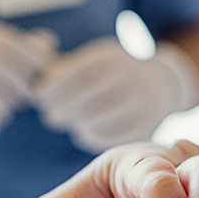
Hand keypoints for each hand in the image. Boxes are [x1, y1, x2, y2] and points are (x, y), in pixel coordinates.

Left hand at [34, 36, 198, 152]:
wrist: (164, 84)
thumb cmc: (115, 71)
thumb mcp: (95, 57)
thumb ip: (61, 63)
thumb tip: (34, 64)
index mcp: (113, 59)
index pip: (72, 75)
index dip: (50, 88)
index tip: (39, 96)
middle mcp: (130, 80)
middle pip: (81, 102)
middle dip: (59, 110)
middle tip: (50, 116)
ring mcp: (141, 106)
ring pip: (93, 124)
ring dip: (74, 125)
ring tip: (70, 122)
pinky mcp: (146, 128)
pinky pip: (107, 139)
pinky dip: (90, 137)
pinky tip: (85, 131)